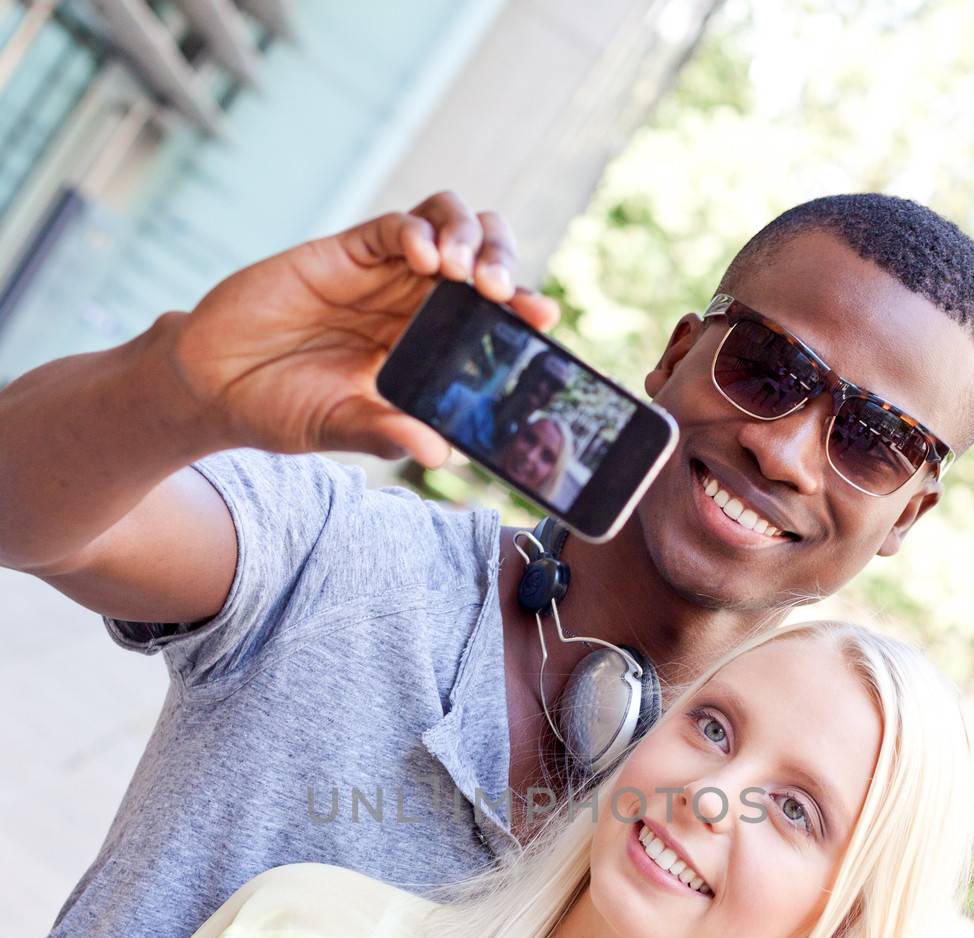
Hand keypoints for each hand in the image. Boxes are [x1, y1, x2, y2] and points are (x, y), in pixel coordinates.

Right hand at [164, 190, 558, 461]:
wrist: (210, 385)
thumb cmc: (278, 410)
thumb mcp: (339, 429)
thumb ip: (387, 433)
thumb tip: (442, 455)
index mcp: (421, 347)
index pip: (486, 317)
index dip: (519, 309)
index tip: (544, 320)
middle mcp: (408, 303)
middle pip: (478, 258)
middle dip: (503, 263)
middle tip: (504, 294)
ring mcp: (377, 274)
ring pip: (445, 226)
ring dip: (468, 238)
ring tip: (466, 275)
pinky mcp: (342, 252)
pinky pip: (393, 228)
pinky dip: (417, 231)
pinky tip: (425, 258)